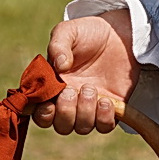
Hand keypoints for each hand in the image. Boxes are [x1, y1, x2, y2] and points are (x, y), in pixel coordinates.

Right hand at [31, 10, 138, 134]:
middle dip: (65, 112)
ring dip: (85, 113)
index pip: (38, 111)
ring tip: (91, 89)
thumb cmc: (89, 33)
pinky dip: (104, 118)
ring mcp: (89, 107)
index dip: (41, 113)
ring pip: (81, 128)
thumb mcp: (69, 31)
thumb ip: (58, 45)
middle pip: (60, 125)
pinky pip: (105, 127)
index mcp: (51, 86)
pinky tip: (107, 100)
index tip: (49, 103)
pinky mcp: (110, 109)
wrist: (120, 33)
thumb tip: (59, 66)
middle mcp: (68, 101)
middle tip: (72, 91)